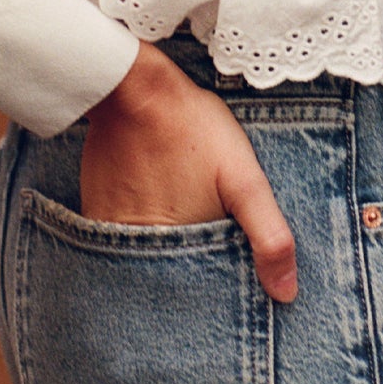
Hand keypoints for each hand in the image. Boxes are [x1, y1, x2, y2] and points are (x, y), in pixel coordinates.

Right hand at [80, 40, 298, 302]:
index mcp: (179, 255)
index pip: (204, 293)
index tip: (229, 255)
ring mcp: (112, 235)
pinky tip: (154, 199)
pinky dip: (139, 231)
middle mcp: (139, 256)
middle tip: (203, 222)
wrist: (134, 89)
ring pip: (146, 260)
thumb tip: (286, 292)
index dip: (221, 284)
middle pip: (172, 280)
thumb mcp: (245, 178)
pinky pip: (120, 239)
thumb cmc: (193, 129)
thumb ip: (269, 235)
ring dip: (164, 250)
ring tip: (178, 208)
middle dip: (192, 267)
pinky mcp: (95, 214)